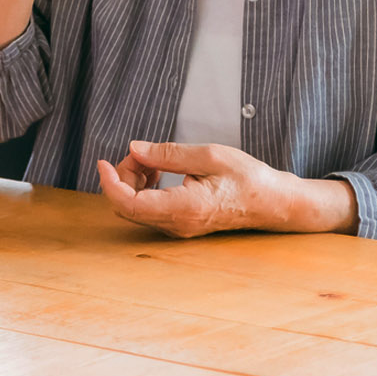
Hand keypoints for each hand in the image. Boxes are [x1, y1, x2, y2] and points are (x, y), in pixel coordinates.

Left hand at [97, 141, 358, 238]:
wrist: (273, 203)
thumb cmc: (248, 178)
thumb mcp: (209, 155)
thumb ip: (168, 154)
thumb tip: (134, 148)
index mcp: (183, 208)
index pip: (128, 204)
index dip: (109, 182)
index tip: (103, 161)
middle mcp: (177, 224)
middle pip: (127, 205)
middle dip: (123, 175)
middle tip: (140, 151)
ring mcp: (178, 227)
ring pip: (135, 208)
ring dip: (133, 180)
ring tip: (152, 158)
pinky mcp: (180, 224)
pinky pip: (149, 209)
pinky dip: (144, 187)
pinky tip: (158, 169)